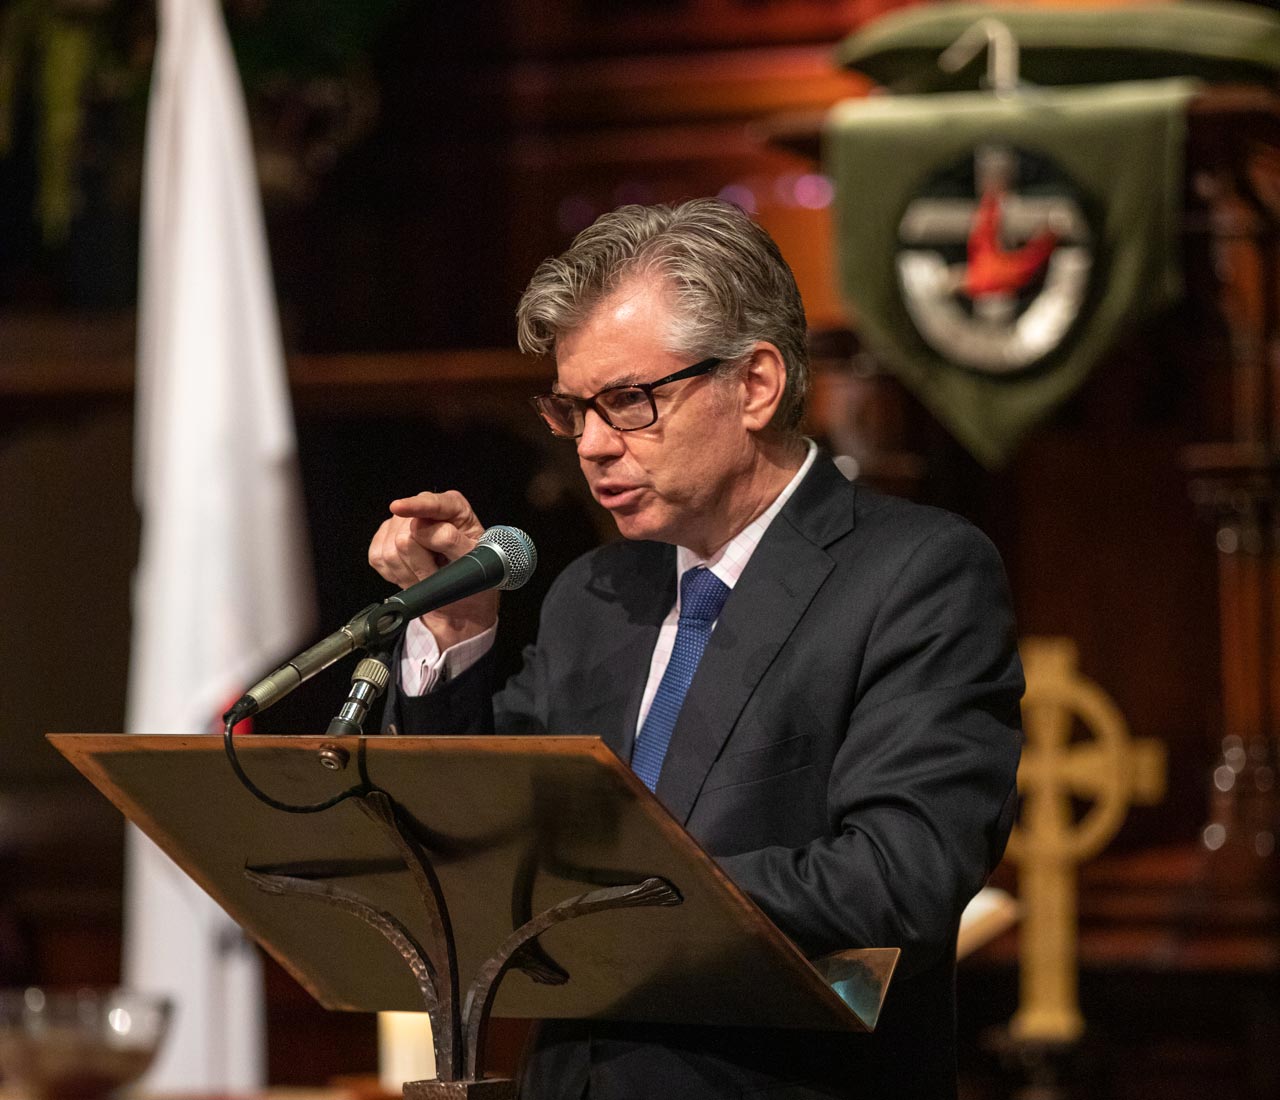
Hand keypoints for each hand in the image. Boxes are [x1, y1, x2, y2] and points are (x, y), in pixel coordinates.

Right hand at [368, 490, 498, 650]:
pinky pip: (377, 558)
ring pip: (390, 550)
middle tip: (437, 574)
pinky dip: (395, 574)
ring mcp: (400, 522)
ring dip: (410, 572)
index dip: (414, 506)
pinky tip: (413, 573)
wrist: (460, 592)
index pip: (432, 505)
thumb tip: (423, 529)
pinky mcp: (383, 538)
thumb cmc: (472, 571)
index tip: (398, 508)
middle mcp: (424, 508)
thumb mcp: (476, 559)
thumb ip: (453, 541)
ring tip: (428, 574)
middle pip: (406, 535)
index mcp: (453, 506)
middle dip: (421, 564)